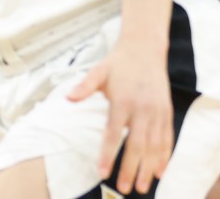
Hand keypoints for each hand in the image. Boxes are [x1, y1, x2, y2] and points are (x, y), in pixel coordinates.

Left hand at [67, 41, 172, 193]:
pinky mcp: (167, 113)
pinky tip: (159, 171)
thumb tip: (68, 98)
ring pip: (154, 146)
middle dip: (130, 168)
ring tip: (140, 186)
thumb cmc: (118, 64)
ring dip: (148, 168)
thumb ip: (84, 87)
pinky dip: (164, 156)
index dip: (108, 153)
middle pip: (137, 145)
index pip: (114, 133)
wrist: (145, 51)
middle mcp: (142, 109)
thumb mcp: (98, 71)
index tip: (102, 170)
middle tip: (122, 187)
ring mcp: (157, 112)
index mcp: (123, 101)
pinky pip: (167, 139)